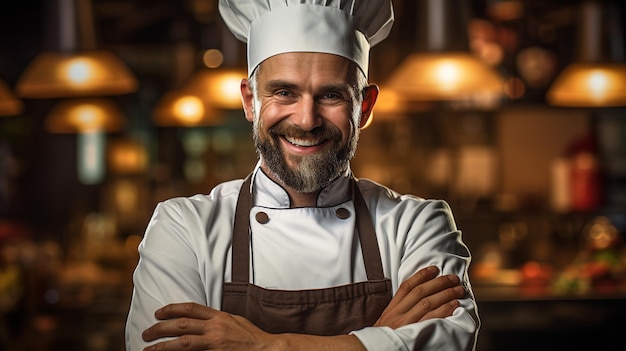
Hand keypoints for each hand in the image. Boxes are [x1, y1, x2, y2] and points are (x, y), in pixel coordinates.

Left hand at [141, 303, 274, 350]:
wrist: (268, 349)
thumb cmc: (252, 337)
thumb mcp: (235, 320)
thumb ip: (217, 319)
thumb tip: (200, 320)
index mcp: (219, 316)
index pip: (190, 308)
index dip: (172, 309)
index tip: (158, 313)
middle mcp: (215, 328)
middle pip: (181, 324)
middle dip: (160, 328)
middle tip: (146, 333)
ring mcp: (215, 343)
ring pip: (182, 343)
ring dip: (162, 346)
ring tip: (148, 349)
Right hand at [374, 265, 464, 328]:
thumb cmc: (385, 338)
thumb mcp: (386, 322)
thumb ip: (398, 310)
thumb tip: (415, 299)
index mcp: (391, 309)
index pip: (407, 287)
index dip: (421, 275)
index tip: (434, 269)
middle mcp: (398, 313)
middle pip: (420, 292)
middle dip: (439, 282)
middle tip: (453, 278)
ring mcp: (406, 323)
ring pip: (427, 302)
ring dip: (445, 294)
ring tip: (458, 290)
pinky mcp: (414, 333)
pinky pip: (431, 318)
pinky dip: (444, 310)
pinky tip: (454, 305)